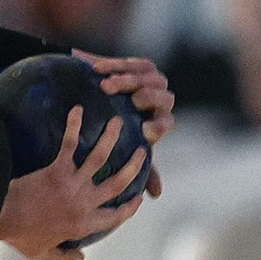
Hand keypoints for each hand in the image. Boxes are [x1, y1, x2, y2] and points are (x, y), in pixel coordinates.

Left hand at [0, 106, 148, 259]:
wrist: (2, 218)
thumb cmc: (20, 236)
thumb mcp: (43, 253)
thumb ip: (63, 257)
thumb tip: (80, 257)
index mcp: (84, 224)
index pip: (115, 217)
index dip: (129, 208)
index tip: (138, 197)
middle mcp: (84, 203)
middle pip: (118, 183)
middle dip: (134, 166)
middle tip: (141, 152)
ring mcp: (72, 185)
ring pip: (99, 158)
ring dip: (111, 138)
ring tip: (118, 123)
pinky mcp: (57, 170)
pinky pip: (69, 144)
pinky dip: (73, 125)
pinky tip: (77, 110)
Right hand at [73, 49, 173, 197]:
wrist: (96, 99)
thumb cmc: (109, 131)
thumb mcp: (124, 149)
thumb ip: (139, 168)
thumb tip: (156, 196)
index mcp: (158, 123)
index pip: (165, 124)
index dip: (157, 126)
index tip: (142, 131)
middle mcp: (160, 101)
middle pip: (163, 98)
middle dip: (147, 99)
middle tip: (130, 103)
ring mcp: (153, 81)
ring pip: (148, 78)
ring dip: (127, 81)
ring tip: (105, 86)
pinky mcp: (142, 65)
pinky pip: (132, 64)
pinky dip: (114, 66)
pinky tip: (95, 69)